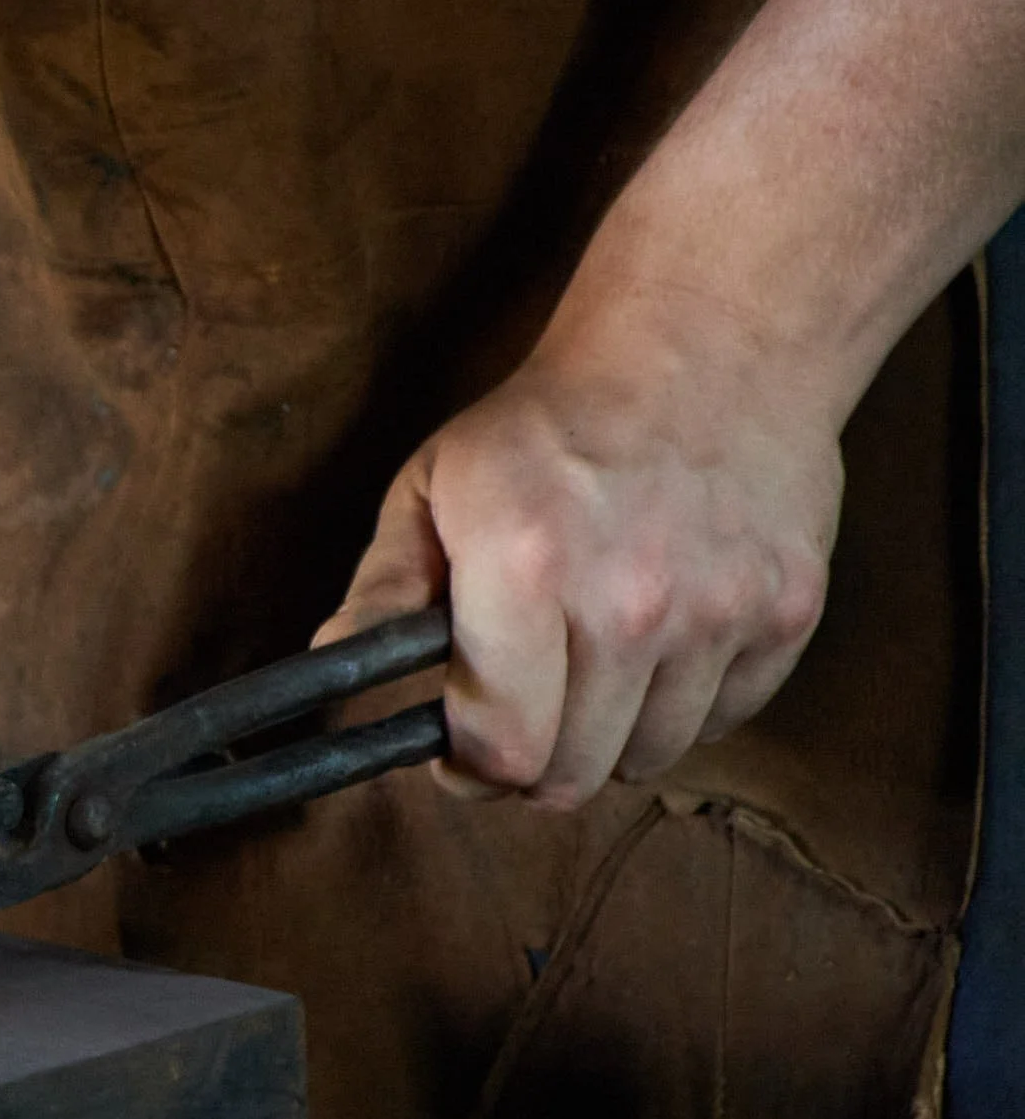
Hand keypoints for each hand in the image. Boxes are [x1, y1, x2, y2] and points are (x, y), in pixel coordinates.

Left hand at [318, 307, 840, 809]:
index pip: (499, 746)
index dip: (467, 769)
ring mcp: (721, 610)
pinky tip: (656, 649)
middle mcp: (630, 602)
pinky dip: (681, 709)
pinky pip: (722, 722)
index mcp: (526, 569)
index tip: (456, 755)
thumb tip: (330, 672)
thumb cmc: (550, 424)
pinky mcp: (789, 612)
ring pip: (648, 759)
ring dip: (607, 740)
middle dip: (528, 767)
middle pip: (571, 774)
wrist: (707, 343)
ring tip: (587, 673)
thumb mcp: (435, 487)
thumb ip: (384, 593)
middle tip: (518, 722)